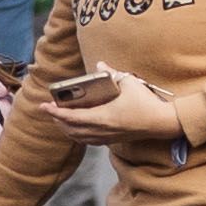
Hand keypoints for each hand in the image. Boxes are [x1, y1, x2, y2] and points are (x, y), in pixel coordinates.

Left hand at [48, 71, 182, 142]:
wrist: (162, 123)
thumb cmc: (146, 103)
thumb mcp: (129, 83)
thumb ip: (113, 73)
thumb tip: (100, 64)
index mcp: (102, 117)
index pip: (71, 117)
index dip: (55, 112)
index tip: (43, 106)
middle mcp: (101, 130)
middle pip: (71, 129)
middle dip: (57, 120)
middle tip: (50, 109)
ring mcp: (107, 137)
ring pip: (78, 137)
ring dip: (66, 129)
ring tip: (60, 119)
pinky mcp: (113, 140)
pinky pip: (89, 140)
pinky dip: (78, 135)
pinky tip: (77, 129)